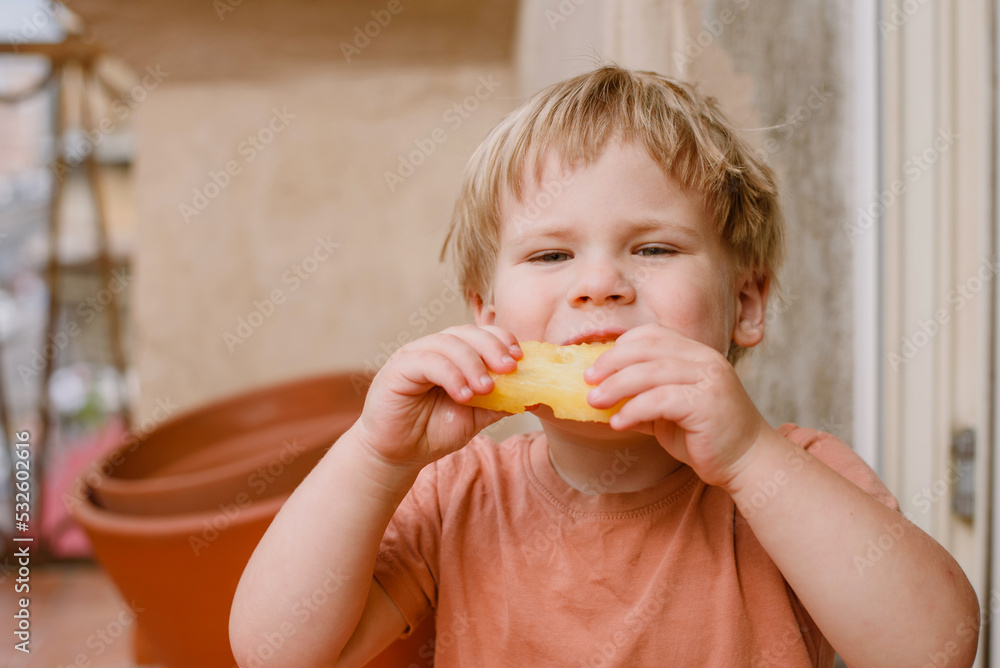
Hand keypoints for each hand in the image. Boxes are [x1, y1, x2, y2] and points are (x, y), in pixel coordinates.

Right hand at [355, 325, 520, 470]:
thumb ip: (500, 402)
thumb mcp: (476, 417)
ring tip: (485, 389)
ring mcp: (413, 355)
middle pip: (466, 333)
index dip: (501, 340)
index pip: (480, 334)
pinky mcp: (397, 368)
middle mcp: (433, 349)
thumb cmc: (434, 431)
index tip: (519, 358)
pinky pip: (427, 361)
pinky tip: (462, 395)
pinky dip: (449, 375)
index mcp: (453, 355)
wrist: (400, 454)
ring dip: (471, 363)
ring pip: (447, 343)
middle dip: (491, 347)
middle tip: (509, 367)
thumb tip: (533, 396)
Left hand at [584, 323, 772, 488]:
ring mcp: (708, 379)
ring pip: (650, 372)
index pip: (652, 334)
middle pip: (646, 348)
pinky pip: (660, 400)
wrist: (747, 462)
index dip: (620, 347)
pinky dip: (633, 409)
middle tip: (587, 381)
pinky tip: (618, 422)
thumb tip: (600, 395)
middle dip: (610, 363)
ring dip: (615, 387)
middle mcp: (704, 359)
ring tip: (594, 402)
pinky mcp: (707, 403)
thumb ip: (642, 398)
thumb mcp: (668, 412)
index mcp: (696, 354)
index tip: (596, 366)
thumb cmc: (706, 437)